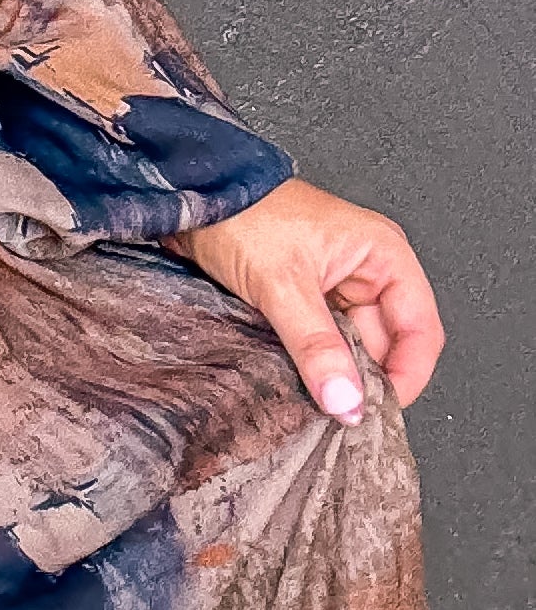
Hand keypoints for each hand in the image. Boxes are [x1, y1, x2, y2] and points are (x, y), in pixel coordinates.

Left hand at [175, 175, 443, 424]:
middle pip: (385, 344)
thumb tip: (346, 399)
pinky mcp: (303, 299)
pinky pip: (321, 343)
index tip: (380, 409)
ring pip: (350, 348)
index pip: (419, 329)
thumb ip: (316, 347)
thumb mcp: (282, 284)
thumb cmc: (242, 212)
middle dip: (365, 380)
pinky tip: (300, 380)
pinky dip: (312, 364)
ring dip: (335, 374)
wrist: (189, 196)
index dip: (408, 374)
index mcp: (383, 254)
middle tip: (342, 412)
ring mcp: (334, 286)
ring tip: (318, 399)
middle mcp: (365, 270)